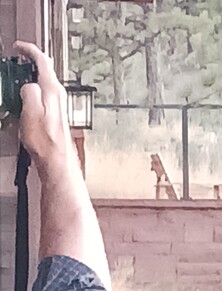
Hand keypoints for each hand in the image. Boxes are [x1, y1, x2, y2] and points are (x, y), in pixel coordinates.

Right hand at [14, 41, 75, 170]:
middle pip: (42, 71)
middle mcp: (58, 96)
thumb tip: (27, 83)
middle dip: (26, 66)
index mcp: (53, 90)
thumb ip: (29, 90)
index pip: (42, 59)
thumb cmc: (47, 143)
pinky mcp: (54, 116)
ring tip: (14, 88)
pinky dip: (29, 96)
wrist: (57, 163)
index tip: (18, 47)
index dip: (28, 49)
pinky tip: (22, 106)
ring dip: (26, 83)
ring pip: (40, 85)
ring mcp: (57, 106)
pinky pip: (40, 99)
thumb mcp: (31, 111)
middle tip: (13, 67)